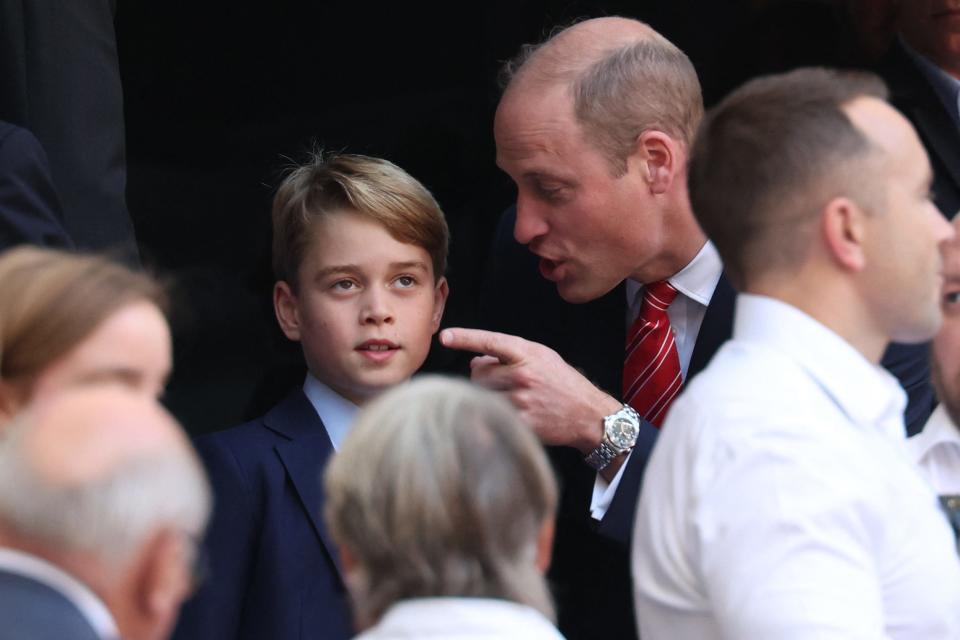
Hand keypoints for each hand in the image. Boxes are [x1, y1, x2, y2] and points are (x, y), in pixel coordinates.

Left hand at [439, 327, 621, 453]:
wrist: (588, 415)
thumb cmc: (563, 383)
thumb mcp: (542, 357)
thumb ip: (510, 354)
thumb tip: (476, 359)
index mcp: (528, 354)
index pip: (490, 341)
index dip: (465, 338)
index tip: (445, 336)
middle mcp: (523, 374)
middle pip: (478, 373)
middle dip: (482, 377)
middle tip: (497, 381)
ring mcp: (521, 399)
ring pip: (482, 394)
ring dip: (487, 395)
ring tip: (507, 397)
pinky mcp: (521, 421)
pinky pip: (491, 414)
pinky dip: (492, 413)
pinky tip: (507, 413)